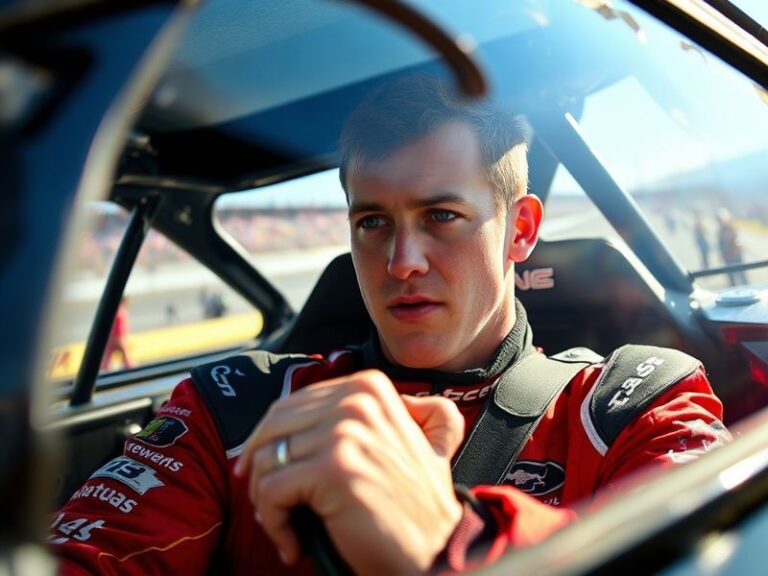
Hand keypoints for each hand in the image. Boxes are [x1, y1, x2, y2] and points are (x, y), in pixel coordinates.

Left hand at [233, 369, 464, 574]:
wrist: (437, 551)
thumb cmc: (420, 505)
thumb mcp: (430, 439)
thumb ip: (415, 408)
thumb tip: (387, 398)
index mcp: (369, 387)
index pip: (291, 404)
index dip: (271, 441)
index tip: (271, 470)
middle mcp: (356, 401)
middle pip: (272, 429)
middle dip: (261, 470)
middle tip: (270, 502)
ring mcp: (344, 433)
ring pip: (265, 460)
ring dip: (265, 500)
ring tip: (282, 522)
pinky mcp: (332, 469)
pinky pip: (271, 492)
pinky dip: (273, 523)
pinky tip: (291, 542)